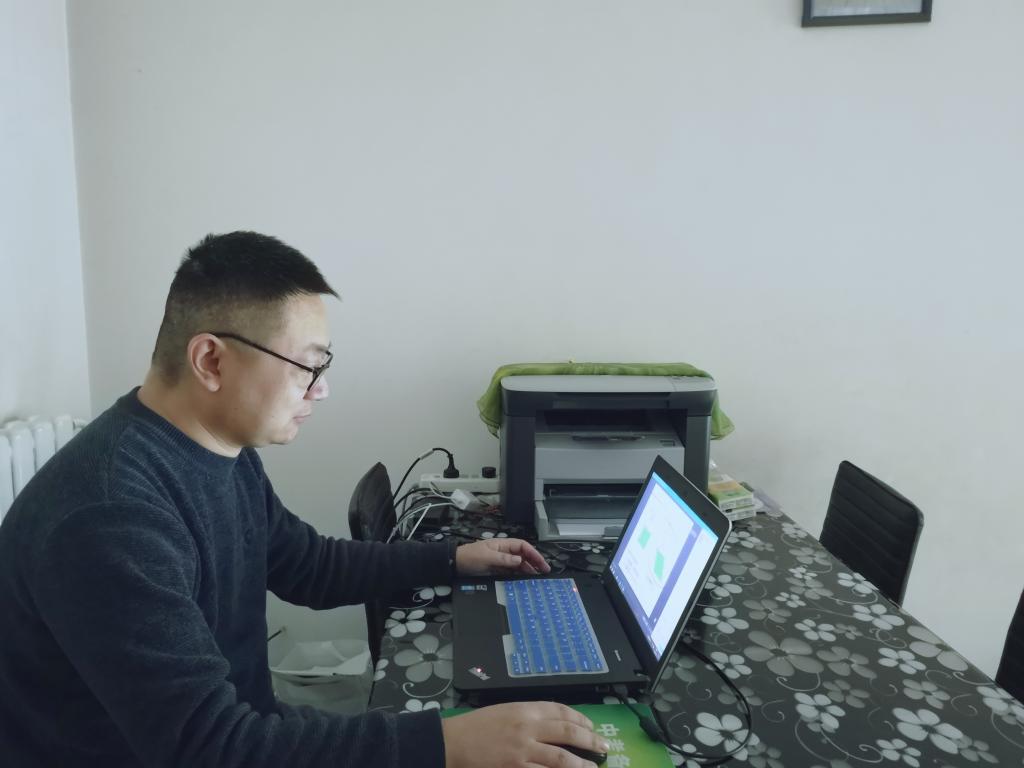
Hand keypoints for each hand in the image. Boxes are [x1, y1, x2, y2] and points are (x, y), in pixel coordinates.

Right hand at [441, 701, 608, 767]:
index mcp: (525, 709)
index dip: (580, 719)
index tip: (591, 727)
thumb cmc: (476, 727)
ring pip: (561, 758)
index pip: (561, 711)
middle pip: (567, 733)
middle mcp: (528, 727)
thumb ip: (528, 717)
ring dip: (581, 764)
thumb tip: (553, 725)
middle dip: (590, 740)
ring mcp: (523, 750)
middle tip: (603, 748)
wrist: (452, 742)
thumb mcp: (505, 712)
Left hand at [455, 538, 550, 576]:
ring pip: (518, 565)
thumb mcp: (486, 557)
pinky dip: (519, 576)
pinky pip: (511, 572)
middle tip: (544, 572)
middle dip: (534, 562)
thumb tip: (519, 560)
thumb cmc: (469, 557)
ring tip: (536, 578)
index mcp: (502, 545)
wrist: (455, 565)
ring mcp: (501, 561)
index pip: (523, 546)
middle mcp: (504, 552)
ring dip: (528, 570)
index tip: (542, 563)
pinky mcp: (497, 570)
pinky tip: (524, 581)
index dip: (534, 554)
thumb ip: (503, 559)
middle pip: (523, 556)